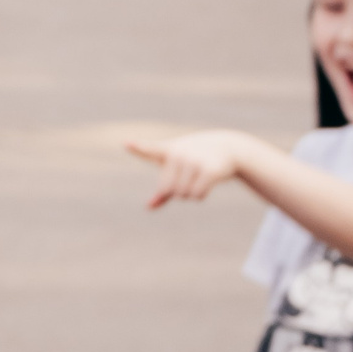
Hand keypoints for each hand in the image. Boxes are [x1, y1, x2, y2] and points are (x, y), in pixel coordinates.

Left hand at [126, 130, 254, 207]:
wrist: (225, 146)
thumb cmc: (193, 159)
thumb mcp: (176, 169)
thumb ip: (163, 188)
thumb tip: (149, 207)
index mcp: (167, 151)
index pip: (150, 149)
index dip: (138, 148)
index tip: (126, 144)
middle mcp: (179, 154)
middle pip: (168, 189)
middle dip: (177, 191)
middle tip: (187, 178)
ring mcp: (194, 161)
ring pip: (183, 194)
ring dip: (190, 195)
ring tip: (198, 178)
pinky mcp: (209, 170)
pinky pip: (197, 195)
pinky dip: (200, 196)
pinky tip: (206, 184)